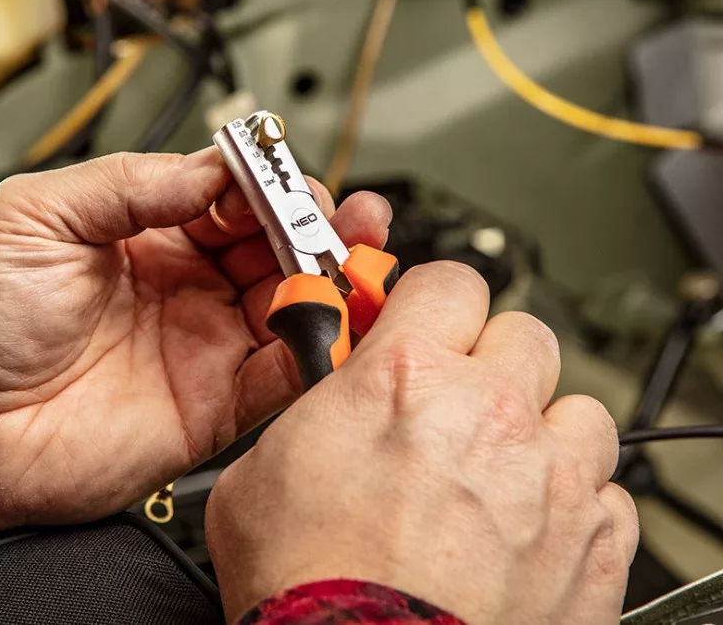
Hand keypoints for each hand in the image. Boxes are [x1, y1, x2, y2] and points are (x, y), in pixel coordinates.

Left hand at [0, 149, 391, 564]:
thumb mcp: (37, 214)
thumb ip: (128, 184)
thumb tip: (211, 169)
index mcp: (146, 235)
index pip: (230, 197)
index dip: (264, 186)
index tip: (283, 182)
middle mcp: (185, 287)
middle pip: (276, 246)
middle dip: (316, 225)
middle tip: (337, 218)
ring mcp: (203, 345)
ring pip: (292, 303)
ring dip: (331, 279)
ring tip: (352, 258)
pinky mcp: (214, 406)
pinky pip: (281, 375)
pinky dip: (317, 350)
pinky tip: (329, 323)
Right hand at [205, 262, 638, 623]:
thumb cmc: (306, 587)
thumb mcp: (261, 470)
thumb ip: (311, 412)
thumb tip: (321, 403)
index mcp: (405, 379)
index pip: (450, 282)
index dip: (433, 302)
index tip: (421, 323)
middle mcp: (490, 414)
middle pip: (525, 336)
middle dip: (490, 362)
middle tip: (456, 403)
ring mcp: (551, 480)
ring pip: (579, 412)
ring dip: (542, 432)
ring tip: (498, 473)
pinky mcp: (592, 547)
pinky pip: (607, 494)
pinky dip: (574, 504)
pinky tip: (528, 529)